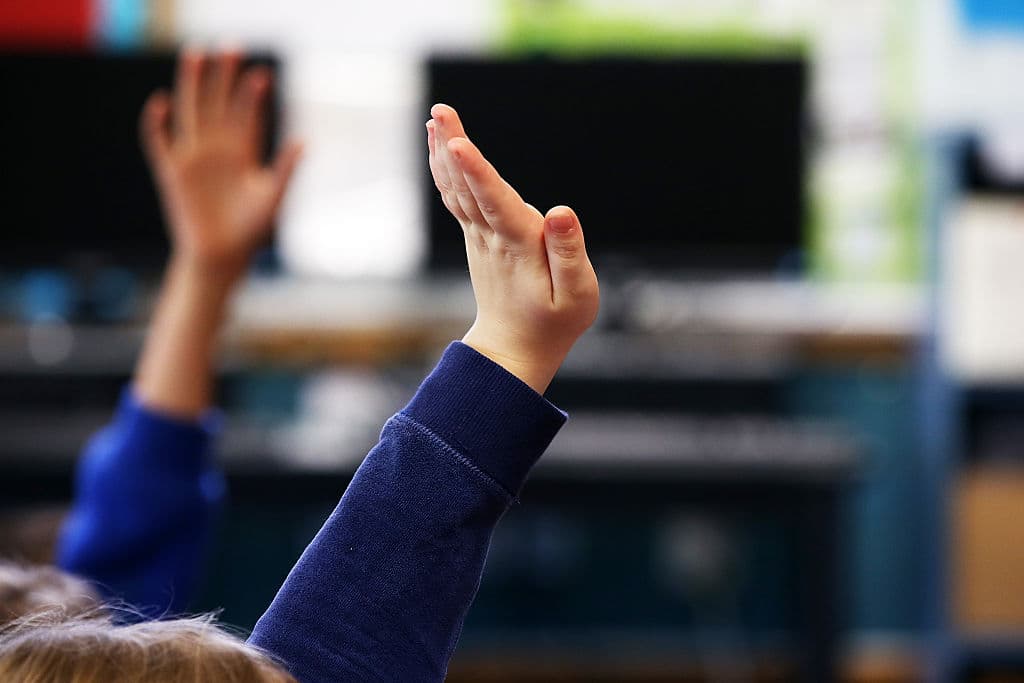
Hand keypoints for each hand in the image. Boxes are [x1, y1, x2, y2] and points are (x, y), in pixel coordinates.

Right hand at [140, 49, 301, 279]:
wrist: (221, 255)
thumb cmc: (251, 231)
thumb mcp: (273, 197)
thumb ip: (285, 169)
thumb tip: (304, 141)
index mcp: (243, 154)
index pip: (247, 116)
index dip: (252, 95)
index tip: (261, 75)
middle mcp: (218, 149)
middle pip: (218, 104)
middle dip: (223, 76)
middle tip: (229, 47)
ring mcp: (193, 158)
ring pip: (191, 111)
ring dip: (192, 84)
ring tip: (195, 54)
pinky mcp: (172, 172)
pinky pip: (159, 142)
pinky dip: (157, 123)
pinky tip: (161, 102)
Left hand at [427, 104, 598, 393]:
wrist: (514, 349)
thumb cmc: (554, 323)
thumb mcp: (577, 295)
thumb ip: (569, 252)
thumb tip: (561, 210)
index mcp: (518, 247)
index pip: (495, 203)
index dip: (477, 172)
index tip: (456, 144)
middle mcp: (491, 237)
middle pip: (468, 186)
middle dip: (453, 146)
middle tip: (440, 110)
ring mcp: (479, 236)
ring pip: (456, 189)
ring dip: (443, 152)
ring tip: (436, 117)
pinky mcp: (477, 236)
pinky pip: (456, 197)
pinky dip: (445, 170)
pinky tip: (439, 146)